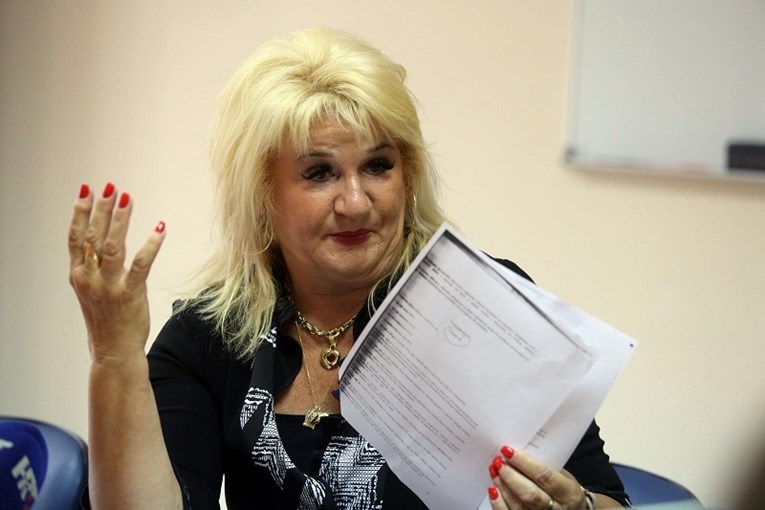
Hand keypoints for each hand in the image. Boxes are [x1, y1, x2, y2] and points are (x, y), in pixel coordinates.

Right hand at [68, 183, 165, 362]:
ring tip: (127, 198)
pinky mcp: (130, 293)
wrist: (113, 351)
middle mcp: (90, 278)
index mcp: (78, 276)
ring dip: (120, 219)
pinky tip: (159, 228)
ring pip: (113, 245)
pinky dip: (151, 244)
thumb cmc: (106, 319)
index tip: (85, 190)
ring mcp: (109, 286)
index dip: (79, 212)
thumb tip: (99, 241)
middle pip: (93, 236)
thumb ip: (92, 268)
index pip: (75, 237)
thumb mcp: (90, 291)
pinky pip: (142, 264)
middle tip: (110, 187)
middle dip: (101, 208)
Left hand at [488, 446, 587, 509]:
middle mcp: (557, 509)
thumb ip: (546, 467)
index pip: (544, 476)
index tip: (508, 451)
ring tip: (495, 471)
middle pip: (530, 494)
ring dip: (503, 487)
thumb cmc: (565, 491)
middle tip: (498, 462)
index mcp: (568, 493)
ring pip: (519, 506)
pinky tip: (493, 490)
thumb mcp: (564, 477)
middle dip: (511, 476)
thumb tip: (519, 453)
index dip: (524, 463)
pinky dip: (499, 504)